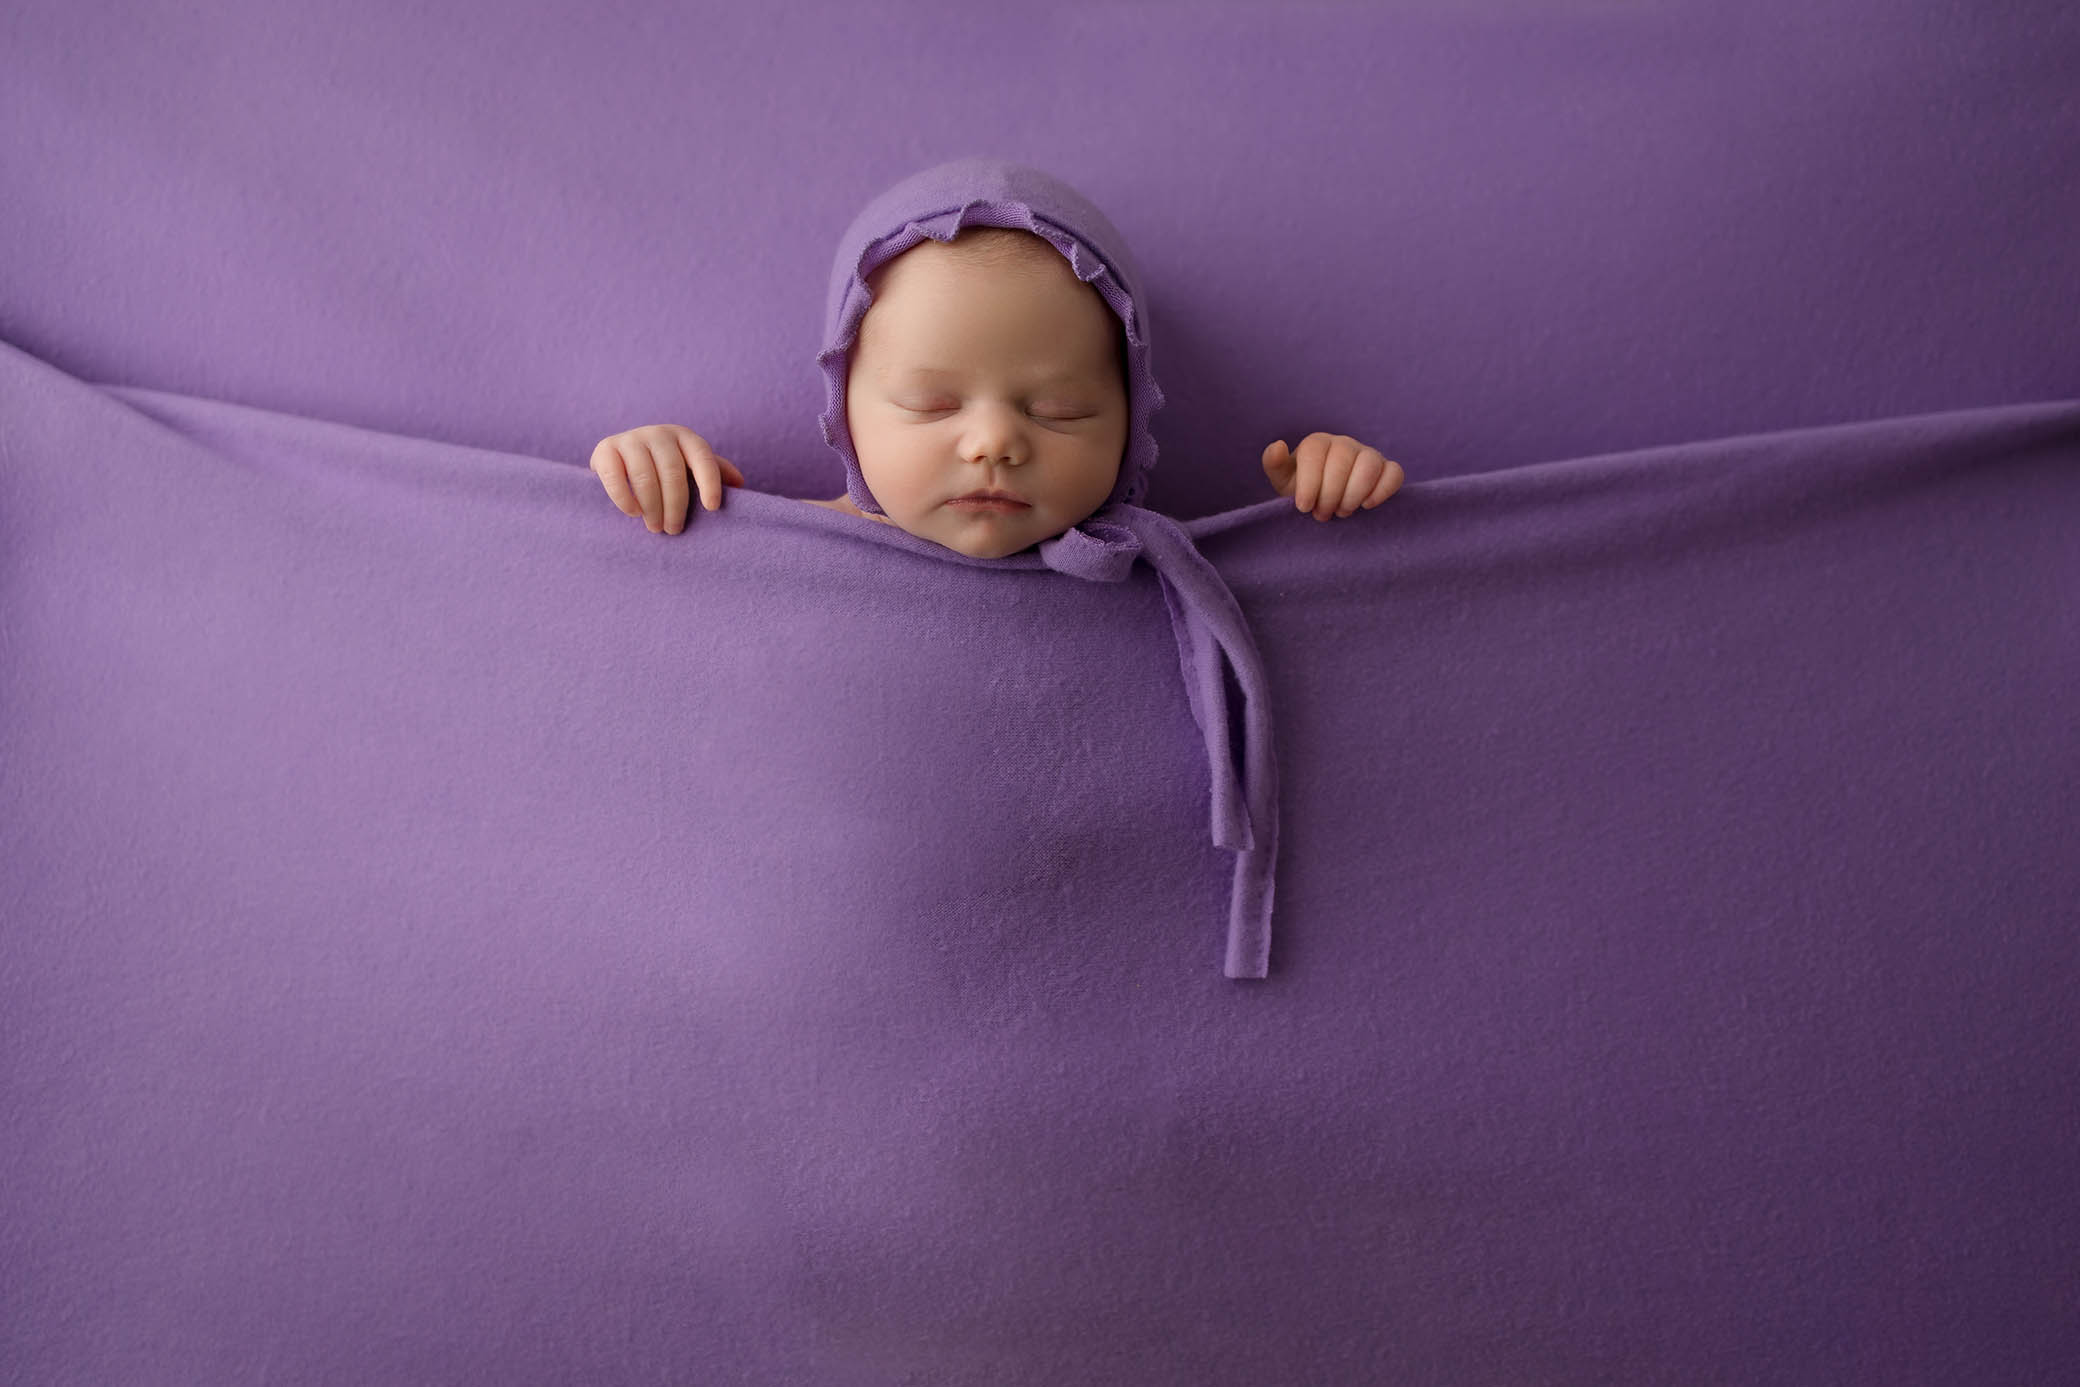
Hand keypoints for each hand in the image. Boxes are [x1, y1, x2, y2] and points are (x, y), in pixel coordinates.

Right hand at [589, 424, 744, 534]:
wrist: (619, 459)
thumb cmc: (664, 468)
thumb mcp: (689, 467)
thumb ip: (713, 472)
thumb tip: (739, 483)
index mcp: (684, 437)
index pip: (703, 457)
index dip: (710, 482)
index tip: (712, 508)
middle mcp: (658, 433)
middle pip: (672, 471)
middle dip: (675, 504)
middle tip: (673, 530)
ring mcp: (630, 438)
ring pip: (644, 475)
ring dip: (652, 506)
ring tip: (655, 528)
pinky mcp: (605, 449)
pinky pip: (614, 476)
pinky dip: (624, 497)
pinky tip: (633, 514)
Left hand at [1262, 433, 1403, 520]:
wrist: (1326, 503)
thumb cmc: (1302, 490)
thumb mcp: (1282, 481)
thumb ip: (1274, 464)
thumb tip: (1277, 446)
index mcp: (1317, 443)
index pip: (1315, 450)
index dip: (1309, 481)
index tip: (1303, 507)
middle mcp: (1344, 444)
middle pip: (1342, 458)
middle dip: (1330, 493)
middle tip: (1322, 515)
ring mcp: (1368, 455)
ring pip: (1370, 464)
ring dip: (1354, 494)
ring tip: (1342, 511)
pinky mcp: (1387, 469)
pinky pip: (1394, 473)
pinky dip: (1382, 490)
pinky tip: (1367, 505)